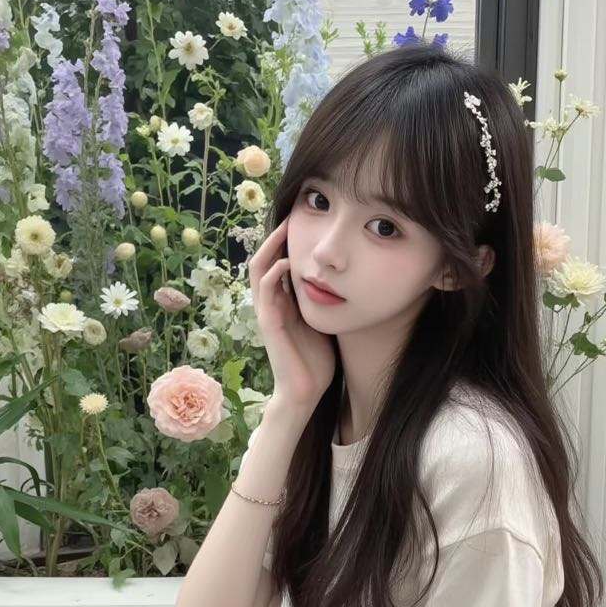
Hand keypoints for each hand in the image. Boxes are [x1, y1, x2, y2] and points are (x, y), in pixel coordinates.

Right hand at [248, 215, 336, 412]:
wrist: (306, 392)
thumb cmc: (316, 360)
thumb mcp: (324, 321)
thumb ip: (325, 301)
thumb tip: (346, 280)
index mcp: (284, 302)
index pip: (278, 263)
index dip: (286, 242)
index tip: (304, 221)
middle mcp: (271, 303)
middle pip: (264, 259)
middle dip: (276, 237)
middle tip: (292, 215)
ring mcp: (267, 313)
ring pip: (259, 270)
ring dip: (270, 247)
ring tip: (285, 228)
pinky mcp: (268, 324)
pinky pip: (265, 292)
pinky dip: (273, 274)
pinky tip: (286, 262)